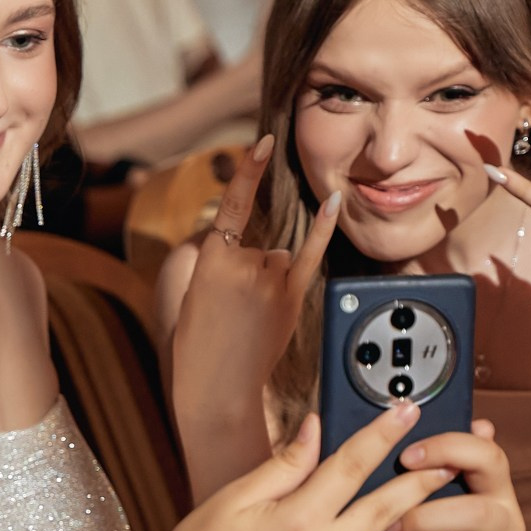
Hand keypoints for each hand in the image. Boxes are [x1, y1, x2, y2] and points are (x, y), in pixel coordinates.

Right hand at [149, 402, 459, 530]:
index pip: (353, 464)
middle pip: (392, 508)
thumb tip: (317, 426)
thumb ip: (284, 464)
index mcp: (297, 520)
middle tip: (449, 458)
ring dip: (430, 530)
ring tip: (446, 509)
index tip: (407, 411)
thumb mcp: (233, 499)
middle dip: (425, 478)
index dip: (383, 433)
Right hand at [168, 136, 339, 431]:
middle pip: (258, 246)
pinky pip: (311, 254)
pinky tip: (335, 202)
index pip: (232, 204)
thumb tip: (272, 250)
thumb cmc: (198, 344)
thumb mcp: (196, 295)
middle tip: (232, 312)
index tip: (263, 143)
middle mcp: (245, 263)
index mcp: (210, 260)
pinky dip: (323, 229)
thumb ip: (227, 265)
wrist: (216, 387)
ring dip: (268, 281)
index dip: (248, 171)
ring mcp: (272, 280)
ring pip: (277, 260)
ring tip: (251, 320)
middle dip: (249, 271)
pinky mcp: (292, 298)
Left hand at [380, 420, 524, 530]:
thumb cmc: (426, 526)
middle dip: (432, 518)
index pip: (487, 456)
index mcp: (488, 487)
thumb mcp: (424, 490)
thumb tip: (417, 412)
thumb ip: (421, 459)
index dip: (449, 450)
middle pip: (483, 514)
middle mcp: (504, 525)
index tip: (405, 454)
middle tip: (390, 525)